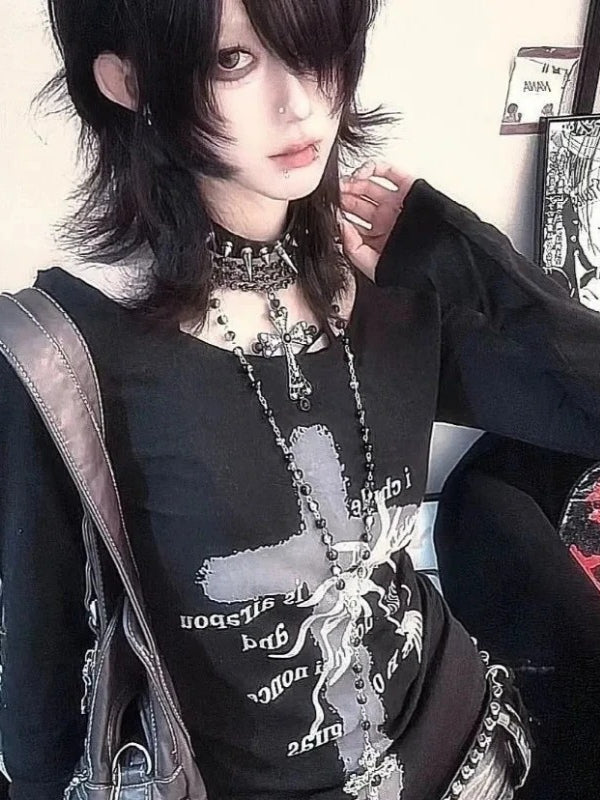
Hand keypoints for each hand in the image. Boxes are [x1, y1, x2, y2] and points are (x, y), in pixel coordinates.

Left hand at [338, 160, 416, 280]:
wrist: (447, 256)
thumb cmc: (417, 266)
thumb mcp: (376, 267)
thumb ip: (354, 250)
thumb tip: (341, 228)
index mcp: (375, 237)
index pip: (350, 223)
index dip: (338, 216)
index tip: (329, 214)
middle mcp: (384, 218)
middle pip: (356, 202)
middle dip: (343, 197)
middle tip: (332, 195)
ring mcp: (395, 201)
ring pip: (368, 185)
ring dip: (354, 182)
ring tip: (346, 185)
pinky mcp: (408, 187)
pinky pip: (387, 171)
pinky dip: (373, 167)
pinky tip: (362, 174)